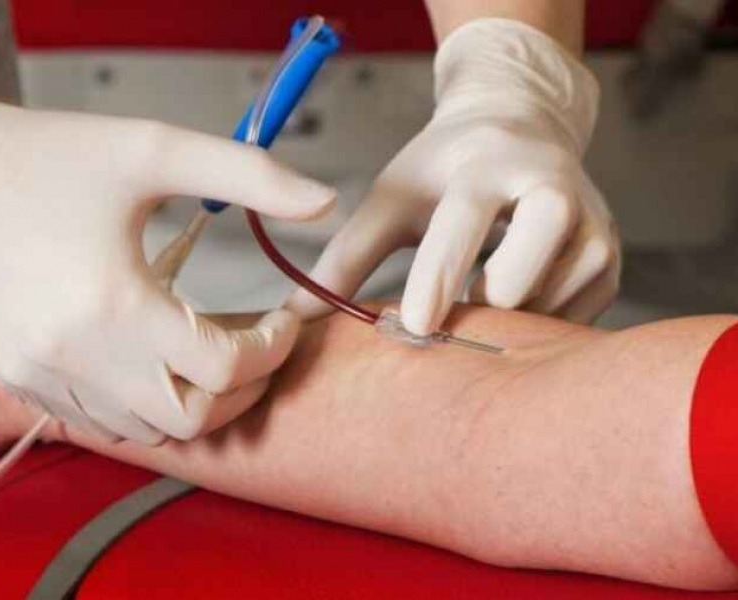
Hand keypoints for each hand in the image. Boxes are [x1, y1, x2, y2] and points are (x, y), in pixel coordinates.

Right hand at [0, 80, 334, 443]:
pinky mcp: (22, 377)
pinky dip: (146, 403)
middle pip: (191, 419)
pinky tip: (157, 359)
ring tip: (212, 350)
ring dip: (197, 400)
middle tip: (259, 347)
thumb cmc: (51, 154)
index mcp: (111, 304)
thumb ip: (250, 176)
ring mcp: (42, 376)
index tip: (283, 320)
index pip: (223, 366)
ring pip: (148, 431)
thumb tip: (325, 201)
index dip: (272, 348)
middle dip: (243, 389)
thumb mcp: (155, 148)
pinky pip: (103, 421)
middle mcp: (73, 356)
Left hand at [291, 19, 619, 333]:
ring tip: (479, 300)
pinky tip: (513, 306)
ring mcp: (594, 227)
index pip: (463, 222)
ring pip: (546, 307)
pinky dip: (535, 328)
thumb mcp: (392, 199)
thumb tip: (296, 316)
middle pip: (520, 275)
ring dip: (505, 321)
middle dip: (477, 305)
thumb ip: (346, 257)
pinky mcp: (611, 261)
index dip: (437, 276)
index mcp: (491, 165)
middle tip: (450, 308)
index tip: (413, 326)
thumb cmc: (446, 170)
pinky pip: (571, 322)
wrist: (521, 130)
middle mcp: (553, 190)